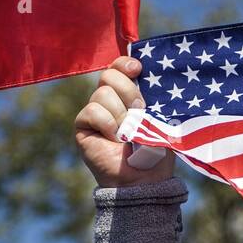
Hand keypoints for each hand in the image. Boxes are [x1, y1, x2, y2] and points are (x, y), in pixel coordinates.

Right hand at [75, 56, 175, 187]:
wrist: (145, 178)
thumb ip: (153, 97)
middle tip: (140, 112)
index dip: (125, 64)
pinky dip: (108, 125)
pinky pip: (92, 111)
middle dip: (128, 91)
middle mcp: (108, 100)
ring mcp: (94, 112)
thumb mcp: (160, 119)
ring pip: (102, 93)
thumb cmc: (156, 150)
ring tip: (127, 134)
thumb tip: (150, 75)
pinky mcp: (82, 126)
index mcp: (127, 94)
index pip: (118, 67)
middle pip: (109, 75)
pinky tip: (114, 140)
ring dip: (121, 114)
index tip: (138, 69)